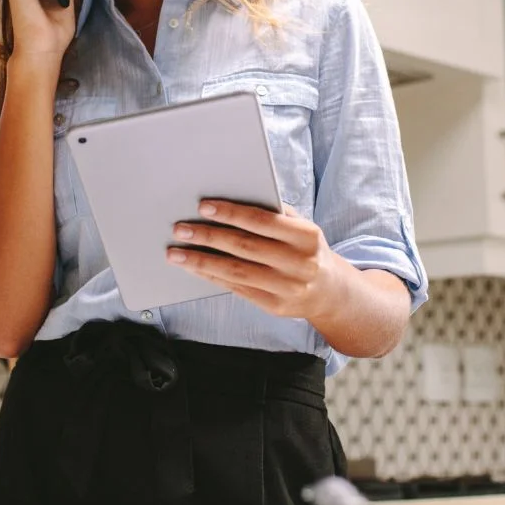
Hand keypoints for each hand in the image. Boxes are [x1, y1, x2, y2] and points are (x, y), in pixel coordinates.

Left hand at [165, 200, 339, 319]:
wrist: (329, 292)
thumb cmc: (305, 249)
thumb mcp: (301, 227)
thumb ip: (274, 213)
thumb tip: (231, 198)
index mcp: (306, 236)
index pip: (263, 221)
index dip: (231, 213)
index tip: (203, 206)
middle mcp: (298, 263)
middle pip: (244, 247)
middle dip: (208, 236)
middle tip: (180, 229)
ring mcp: (287, 288)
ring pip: (235, 271)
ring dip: (200, 261)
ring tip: (175, 252)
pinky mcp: (274, 306)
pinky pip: (236, 288)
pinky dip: (211, 276)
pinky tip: (193, 267)